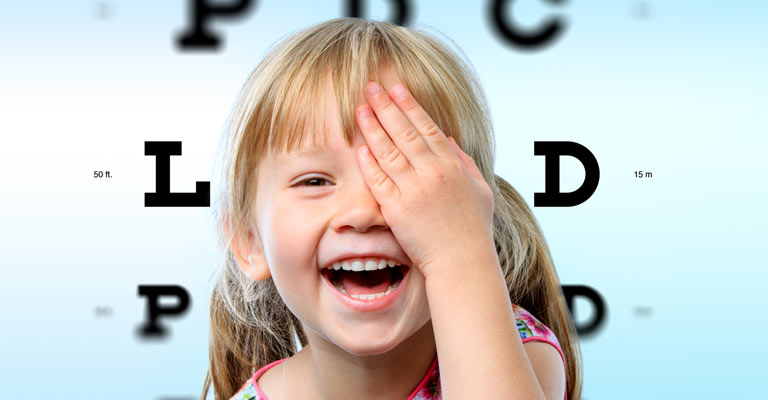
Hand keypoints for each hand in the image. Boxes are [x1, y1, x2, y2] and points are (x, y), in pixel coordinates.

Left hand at [355, 81, 496, 278]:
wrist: (462, 263)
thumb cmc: (473, 230)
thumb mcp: (479, 190)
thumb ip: (464, 162)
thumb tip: (449, 140)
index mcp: (452, 166)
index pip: (427, 127)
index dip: (410, 105)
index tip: (397, 89)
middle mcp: (433, 173)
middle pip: (404, 132)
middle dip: (386, 106)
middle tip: (371, 87)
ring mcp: (414, 191)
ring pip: (388, 151)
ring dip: (372, 127)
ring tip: (360, 109)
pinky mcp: (397, 210)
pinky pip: (379, 181)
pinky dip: (369, 162)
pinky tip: (359, 146)